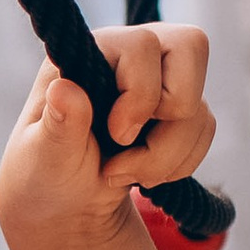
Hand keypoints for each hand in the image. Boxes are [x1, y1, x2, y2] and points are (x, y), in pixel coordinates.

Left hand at [0, 25, 212, 249]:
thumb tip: (63, 89)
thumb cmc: (46, 172)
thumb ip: (58, 124)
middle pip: (192, 48)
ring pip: (199, 105)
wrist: (68, 205)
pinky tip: (142, 174)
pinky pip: (206, 129)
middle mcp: (133, 52)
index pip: (143, 44)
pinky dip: (179, 164)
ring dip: (168, 156)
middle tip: (127, 148)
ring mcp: (162, 78)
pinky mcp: (181, 107)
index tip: (115, 135)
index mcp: (94, 49)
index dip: (140, 95)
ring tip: (125, 173)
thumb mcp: (44, 155)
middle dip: (168, 119)